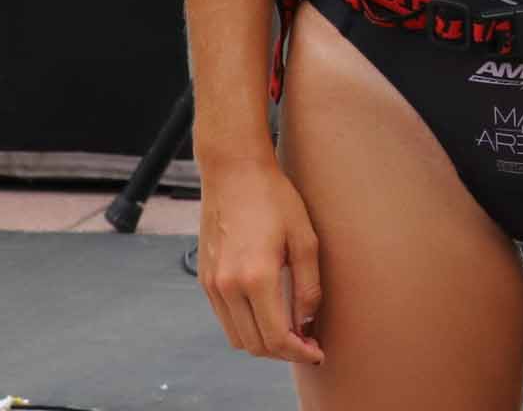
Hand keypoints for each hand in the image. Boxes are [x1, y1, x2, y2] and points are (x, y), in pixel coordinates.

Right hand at [197, 159, 325, 364]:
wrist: (233, 171)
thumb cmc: (274, 198)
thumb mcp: (305, 238)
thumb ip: (308, 286)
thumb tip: (308, 322)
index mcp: (255, 277)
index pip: (276, 338)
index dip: (299, 352)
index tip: (318, 352)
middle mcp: (227, 287)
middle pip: (254, 345)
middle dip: (284, 352)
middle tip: (308, 344)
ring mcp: (212, 284)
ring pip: (237, 336)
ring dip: (264, 343)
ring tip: (291, 332)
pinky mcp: (204, 278)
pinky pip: (225, 318)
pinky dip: (246, 326)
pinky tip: (268, 314)